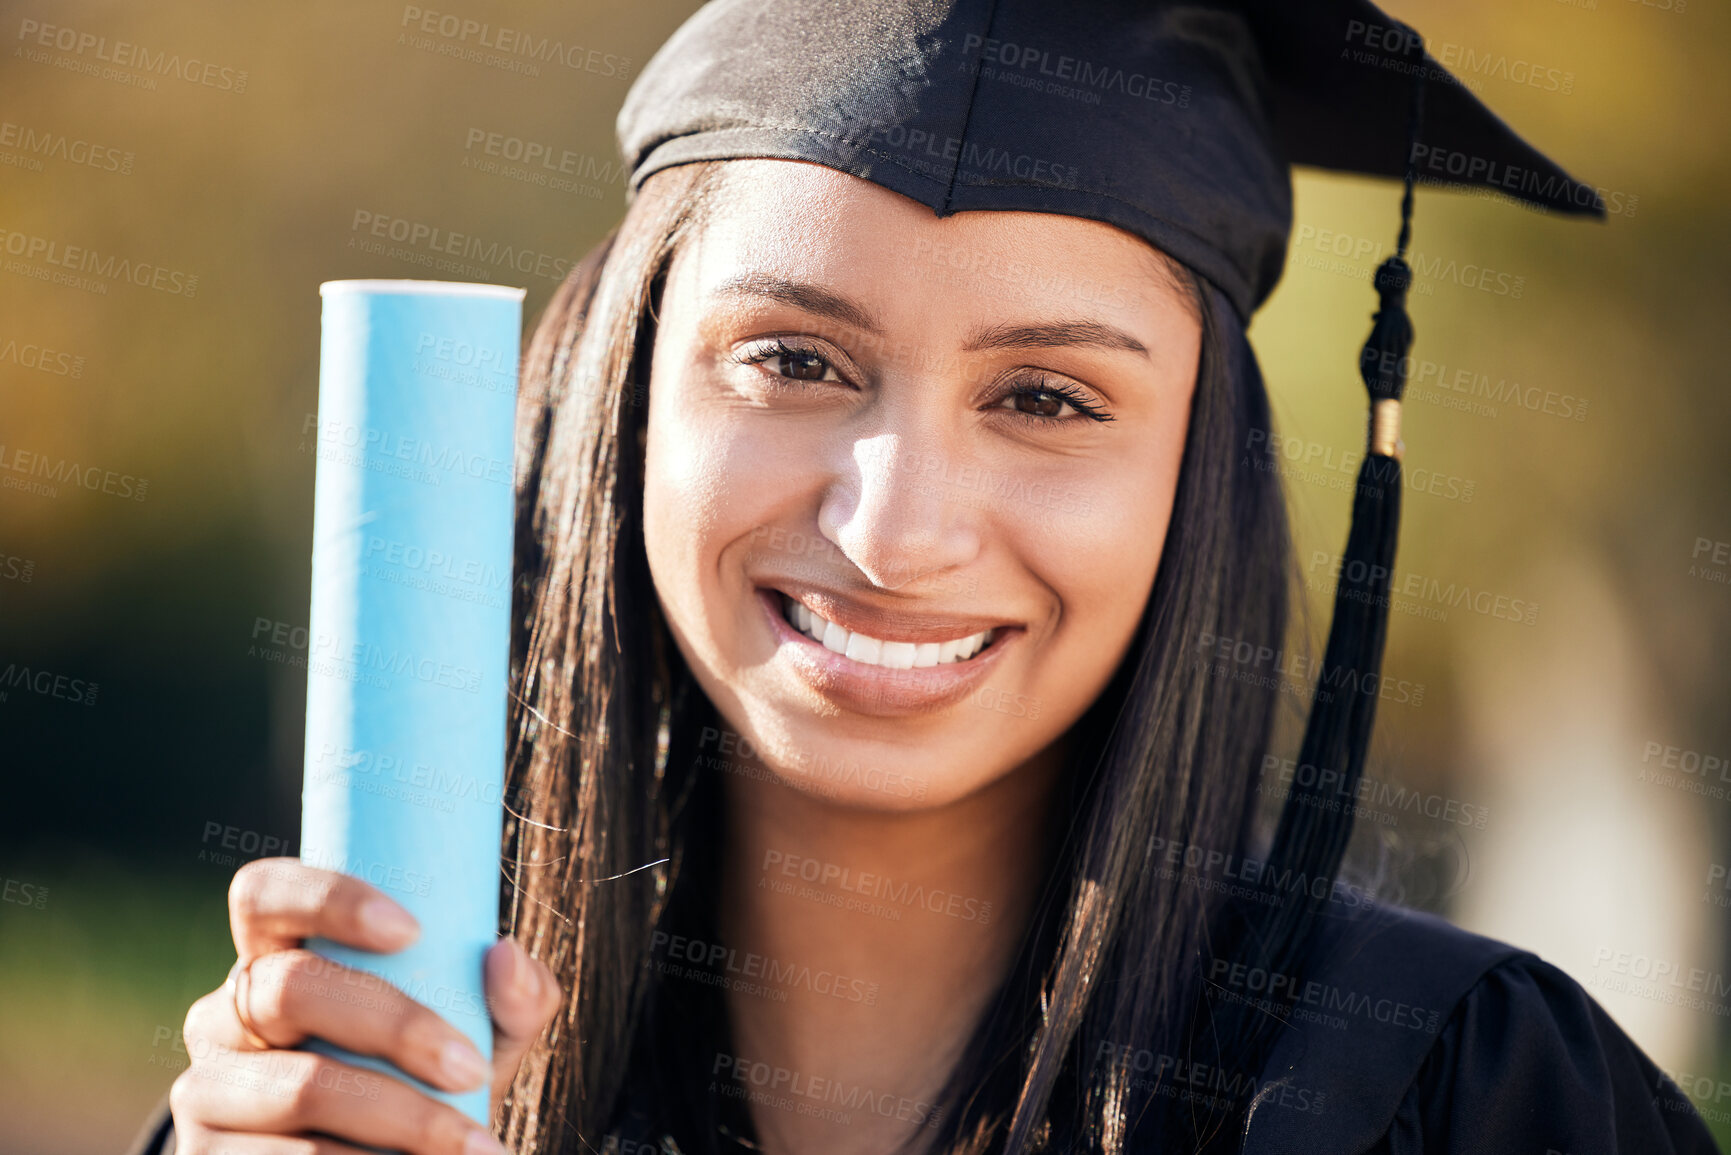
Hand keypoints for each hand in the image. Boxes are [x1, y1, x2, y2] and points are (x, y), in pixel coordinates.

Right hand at [168, 858, 560, 1153]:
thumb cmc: (432, 1088)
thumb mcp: (478, 1037)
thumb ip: (513, 997)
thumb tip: (506, 956)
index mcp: (276, 959)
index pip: (265, 893)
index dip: (328, 897)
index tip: (412, 929)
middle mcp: (224, 1016)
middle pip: (292, 987)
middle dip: (396, 1026)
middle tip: (471, 1068)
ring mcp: (204, 1092)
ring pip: (301, 1087)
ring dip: (404, 1121)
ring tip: (476, 1148)